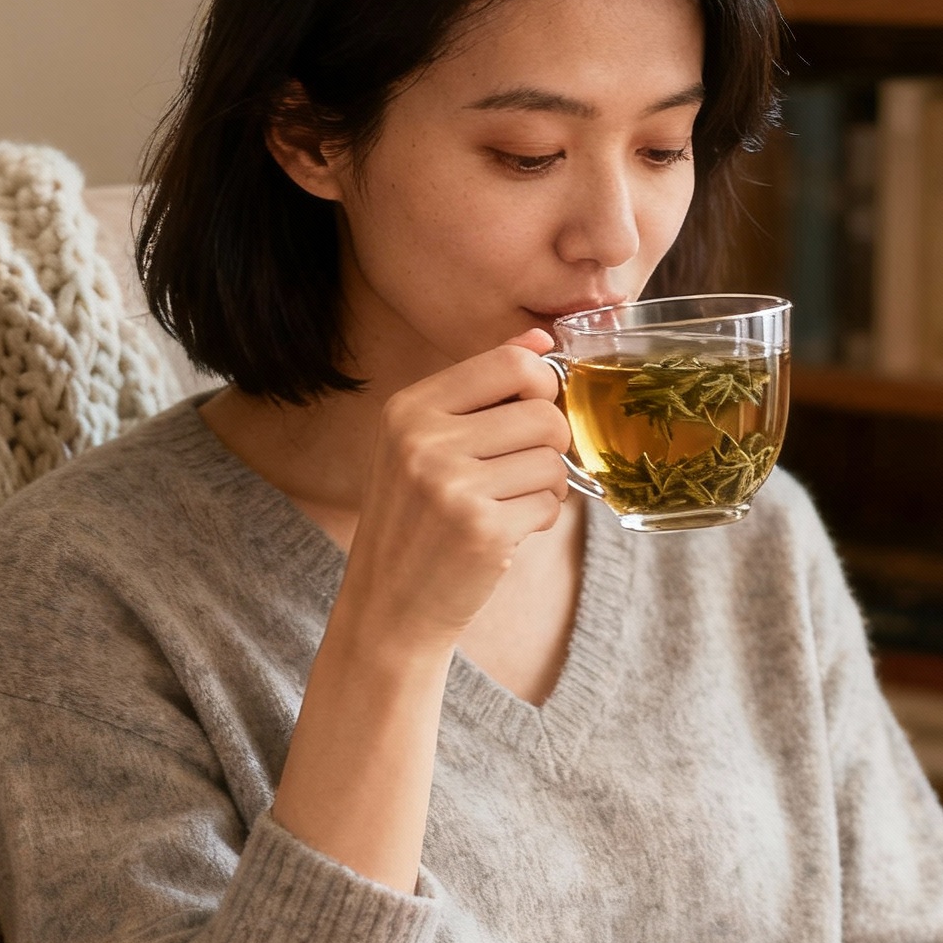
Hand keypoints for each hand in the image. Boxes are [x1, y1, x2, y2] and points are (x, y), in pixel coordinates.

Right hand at [340, 330, 572, 651]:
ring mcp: (452, 486)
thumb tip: (540, 338)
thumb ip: (483, 387)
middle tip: (521, 469)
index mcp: (409, 408)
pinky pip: (552, 503)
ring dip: (547, 484)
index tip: (530, 412)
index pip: (512, 363)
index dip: (541, 386)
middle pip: (543, 413)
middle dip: (550, 443)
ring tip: (508, 502)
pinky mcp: (483, 530)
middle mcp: (424, 441)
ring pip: (553, 460)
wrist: (389, 604)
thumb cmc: (416, 518)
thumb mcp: (427, 441)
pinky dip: (541, 517)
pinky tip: (506, 530)